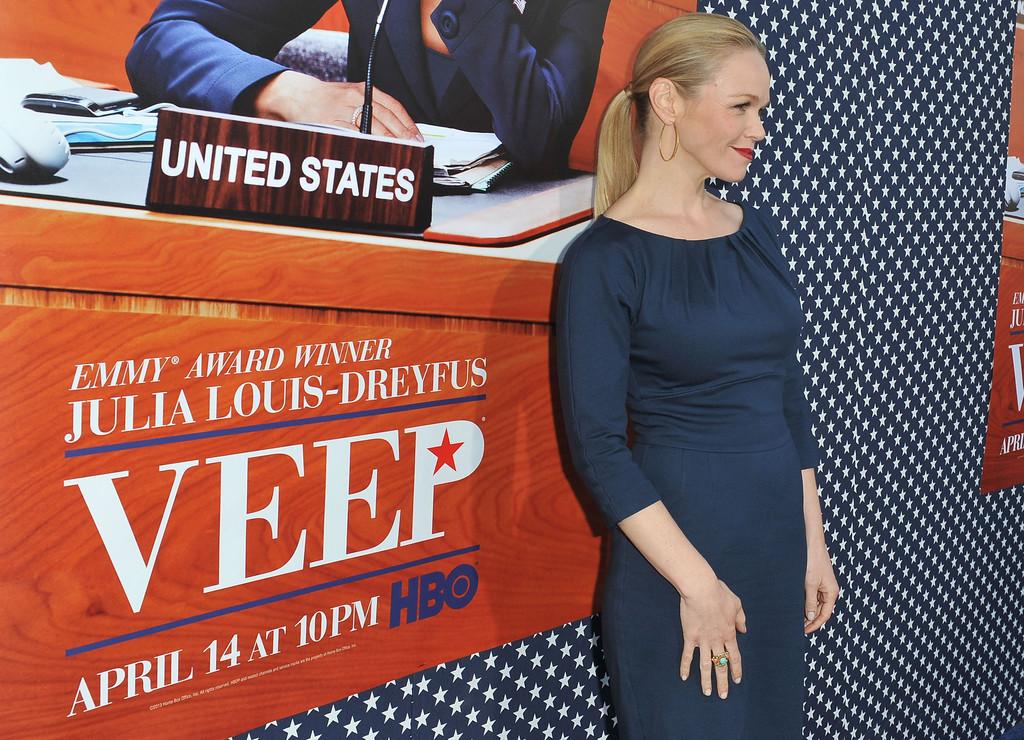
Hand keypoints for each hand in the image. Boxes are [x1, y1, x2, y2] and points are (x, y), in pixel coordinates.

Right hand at [252, 70, 422, 140]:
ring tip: (402, 153)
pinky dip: (370, 145)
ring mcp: (345, 110)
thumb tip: (397, 127)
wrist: (298, 95)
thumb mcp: (352, 94)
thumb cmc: (327, 99)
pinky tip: (379, 152)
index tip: (417, 137)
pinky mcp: (334, 122)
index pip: (394, 107)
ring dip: (391, 143)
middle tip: (414, 148)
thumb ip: (373, 107)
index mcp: (365, 89)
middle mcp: (357, 97)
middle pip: (388, 120)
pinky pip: (356, 136)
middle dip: (404, 136)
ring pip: (375, 129)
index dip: (408, 124)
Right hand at [678, 578, 745, 698]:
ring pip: (705, 665)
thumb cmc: (719, 593)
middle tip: (723, 695)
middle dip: (722, 682)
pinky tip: (684, 677)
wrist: (701, 589)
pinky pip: (687, 655)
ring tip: (707, 693)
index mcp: (729, 634)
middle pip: (721, 665)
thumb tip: (744, 630)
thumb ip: (741, 618)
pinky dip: (685, 667)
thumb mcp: (736, 604)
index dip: (736, 669)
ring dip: (706, 680)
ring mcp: (703, 640)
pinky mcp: (690, 637)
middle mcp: (717, 641)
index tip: (737, 680)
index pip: (734, 657)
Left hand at [804, 542, 838, 632]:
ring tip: (794, 618)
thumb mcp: (810, 583)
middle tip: (797, 626)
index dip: (814, 624)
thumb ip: (810, 601)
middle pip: (820, 610)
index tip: (804, 631)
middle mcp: (829, 591)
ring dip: (806, 611)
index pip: (824, 615)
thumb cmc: (812, 561)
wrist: (811, 543)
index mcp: (832, 593)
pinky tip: (796, 605)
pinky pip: (812, 595)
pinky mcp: (816, 580)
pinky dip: (805, 602)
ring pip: (815, 603)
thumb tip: (810, 618)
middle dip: (810, 619)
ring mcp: (823, 586)